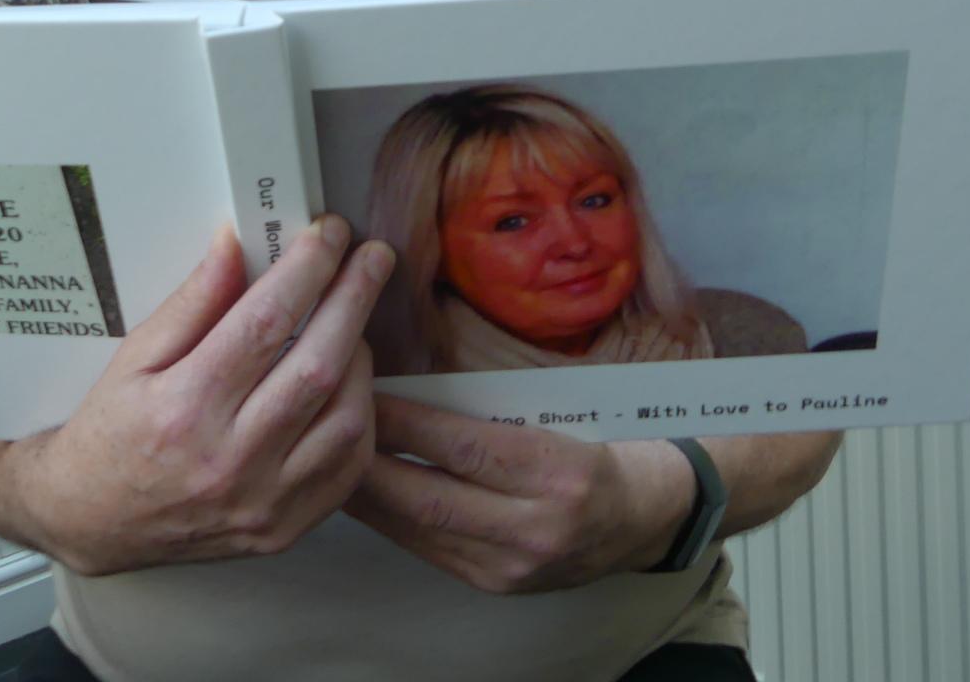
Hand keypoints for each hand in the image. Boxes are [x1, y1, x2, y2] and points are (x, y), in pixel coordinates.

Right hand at [0, 216, 393, 575]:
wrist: (93, 519)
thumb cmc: (110, 434)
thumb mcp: (134, 356)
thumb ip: (192, 301)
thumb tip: (236, 245)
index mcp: (185, 409)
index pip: (265, 324)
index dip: (306, 270)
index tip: (327, 234)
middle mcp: (229, 461)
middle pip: (318, 367)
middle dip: (354, 299)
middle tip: (372, 258)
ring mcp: (263, 503)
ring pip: (346, 419)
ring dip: (361, 357)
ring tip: (352, 321)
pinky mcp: (284, 529)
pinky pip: (348, 468)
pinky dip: (360, 415)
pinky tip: (349, 382)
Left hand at [345, 394, 694, 593]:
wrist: (646, 516)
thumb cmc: (600, 444)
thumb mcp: (556, 411)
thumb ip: (488, 406)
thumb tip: (409, 386)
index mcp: (557, 471)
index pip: (463, 446)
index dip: (404, 420)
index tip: (362, 389)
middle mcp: (535, 527)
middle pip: (430, 498)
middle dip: (367, 464)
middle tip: (323, 427)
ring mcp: (513, 566)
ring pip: (420, 531)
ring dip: (368, 497)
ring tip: (325, 460)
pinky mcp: (495, 584)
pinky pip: (429, 549)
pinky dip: (391, 520)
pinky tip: (363, 495)